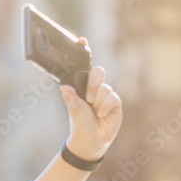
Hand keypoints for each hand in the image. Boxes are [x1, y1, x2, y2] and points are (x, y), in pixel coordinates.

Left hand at [60, 36, 122, 160]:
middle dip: (93, 83)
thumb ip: (70, 98)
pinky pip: (112, 97)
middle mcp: (94, 87)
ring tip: (94, 112)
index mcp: (82, 85)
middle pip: (97, 72)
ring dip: (98, 101)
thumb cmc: (80, 123)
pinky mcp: (115, 102)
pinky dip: (105, 107)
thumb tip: (64, 87)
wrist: (90, 140)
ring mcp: (106, 94)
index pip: (83, 65)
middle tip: (88, 98)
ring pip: (104, 87)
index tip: (81, 40)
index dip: (84, 51)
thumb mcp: (74, 110)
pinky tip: (102, 115)